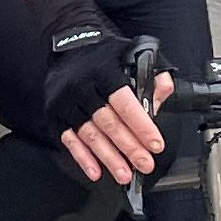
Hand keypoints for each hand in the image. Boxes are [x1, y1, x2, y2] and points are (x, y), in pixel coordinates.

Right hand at [35, 11, 169, 184]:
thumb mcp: (131, 54)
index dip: (141, 126)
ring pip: (90, 135)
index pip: (124, 103)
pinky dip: (83, 158)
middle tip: (144, 164)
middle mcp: (83, 88)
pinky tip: (96, 170)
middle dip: (129, 147)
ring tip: (124, 173)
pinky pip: (70, 140)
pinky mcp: (56, 115)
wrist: (69, 46)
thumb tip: (163, 93)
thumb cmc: (102, 55)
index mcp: (104, 72)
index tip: (155, 144)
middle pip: (108, 123)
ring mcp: (67, 103)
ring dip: (108, 158)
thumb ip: (151, 74)